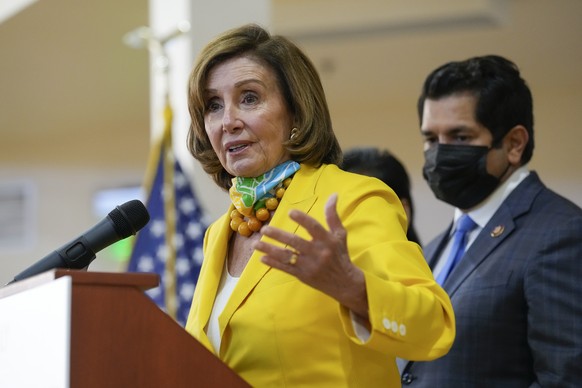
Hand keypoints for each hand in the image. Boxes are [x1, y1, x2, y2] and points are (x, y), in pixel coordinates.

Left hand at [254, 193, 367, 317]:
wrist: (344, 283)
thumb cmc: (340, 254)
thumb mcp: (340, 234)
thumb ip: (333, 215)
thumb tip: (333, 195)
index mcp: (327, 240)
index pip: (314, 228)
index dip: (302, 219)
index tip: (290, 212)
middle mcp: (318, 253)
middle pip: (295, 242)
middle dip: (278, 236)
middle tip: (264, 229)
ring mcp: (309, 265)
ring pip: (287, 256)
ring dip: (270, 250)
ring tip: (256, 244)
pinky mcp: (303, 276)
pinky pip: (286, 268)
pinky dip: (274, 264)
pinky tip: (262, 258)